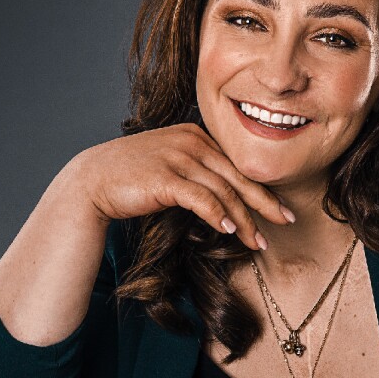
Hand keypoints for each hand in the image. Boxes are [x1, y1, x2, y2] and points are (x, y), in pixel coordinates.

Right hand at [78, 124, 295, 249]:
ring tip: (258, 241)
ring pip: (224, 191)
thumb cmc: (131, 179)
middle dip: (265, 203)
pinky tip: (231, 231)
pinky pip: (202, 198)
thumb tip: (225, 200)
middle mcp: (191, 141)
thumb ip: (197, 175)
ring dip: (245, 219)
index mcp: (196, 135)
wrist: (92, 180)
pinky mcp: (166, 177)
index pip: (236, 165)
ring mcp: (178, 157)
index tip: (278, 209)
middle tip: (286, 221)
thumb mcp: (170, 167)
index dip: (261, 188)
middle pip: (237, 176)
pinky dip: (219, 215)